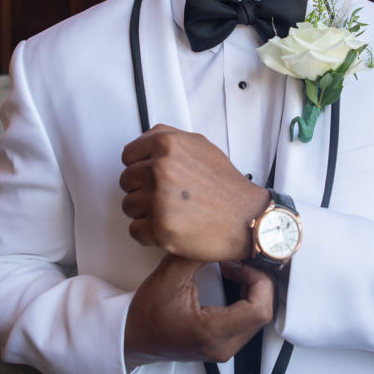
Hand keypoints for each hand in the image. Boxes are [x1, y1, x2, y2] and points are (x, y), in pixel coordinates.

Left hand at [120, 125, 269, 261]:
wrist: (247, 218)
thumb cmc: (226, 186)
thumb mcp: (200, 145)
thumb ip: (168, 139)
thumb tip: (142, 143)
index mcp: (166, 144)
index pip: (128, 155)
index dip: (140, 167)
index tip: (153, 177)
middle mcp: (160, 168)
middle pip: (126, 182)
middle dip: (142, 190)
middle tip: (168, 197)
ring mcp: (158, 198)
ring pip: (128, 206)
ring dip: (146, 213)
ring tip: (173, 212)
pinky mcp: (160, 227)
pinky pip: (135, 230)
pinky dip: (149, 234)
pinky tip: (171, 227)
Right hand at [124, 256, 274, 363]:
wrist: (134, 337)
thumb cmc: (147, 313)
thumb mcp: (169, 275)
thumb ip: (196, 254)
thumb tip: (220, 235)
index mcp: (210, 332)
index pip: (260, 311)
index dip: (260, 281)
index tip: (243, 264)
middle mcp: (222, 347)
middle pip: (264, 312)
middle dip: (257, 281)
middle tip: (238, 263)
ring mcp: (225, 349)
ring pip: (260, 317)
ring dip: (253, 289)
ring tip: (233, 270)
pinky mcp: (225, 345)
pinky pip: (250, 320)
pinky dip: (247, 298)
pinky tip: (233, 282)